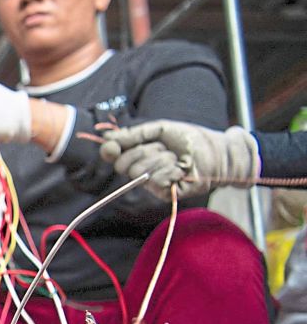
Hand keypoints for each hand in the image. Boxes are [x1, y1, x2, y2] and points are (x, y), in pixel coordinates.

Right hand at [99, 120, 260, 200]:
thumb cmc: (190, 140)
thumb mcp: (160, 129)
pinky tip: (181, 169)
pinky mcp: (164, 193)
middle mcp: (142, 171)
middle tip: (164, 148)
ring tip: (176, 158)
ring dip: (161, 159)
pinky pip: (155, 181)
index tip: (113, 146)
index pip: (114, 156)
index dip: (111, 151)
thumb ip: (135, 133)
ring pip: (140, 172)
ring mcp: (152, 184)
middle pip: (124, 165)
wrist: (217, 152)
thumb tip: (107, 136)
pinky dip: (170, 170)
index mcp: (138, 155)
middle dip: (145, 151)